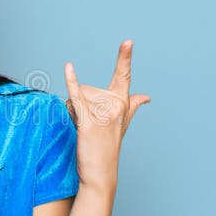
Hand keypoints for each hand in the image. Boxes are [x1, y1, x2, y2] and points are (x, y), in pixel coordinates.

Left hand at [64, 39, 150, 190]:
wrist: (100, 173)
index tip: (128, 41)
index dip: (124, 58)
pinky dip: (71, 82)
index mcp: (123, 103)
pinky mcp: (89, 121)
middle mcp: (115, 105)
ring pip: (76, 97)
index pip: (123, 76)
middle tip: (88, 127)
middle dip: (79, 105)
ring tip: (83, 130)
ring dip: (72, 112)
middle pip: (86, 90)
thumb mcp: (122, 124)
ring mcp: (103, 113)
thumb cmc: (108, 148)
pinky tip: (68, 67)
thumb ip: (133, 106)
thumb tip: (146, 97)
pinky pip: (77, 97)